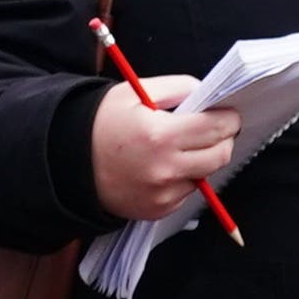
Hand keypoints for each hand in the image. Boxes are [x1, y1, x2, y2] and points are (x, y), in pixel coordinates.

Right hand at [90, 74, 243, 218]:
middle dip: (224, 139)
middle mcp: (165, 169)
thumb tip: (208, 94)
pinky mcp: (158, 210)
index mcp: (161, 135)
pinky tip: (163, 166)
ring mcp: (163, 194)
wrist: (69, 162)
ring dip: (202, 159)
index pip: (216, 128)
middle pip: (220, 156)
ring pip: (205, 175)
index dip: (229, 119)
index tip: (229, 114)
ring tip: (181, 146)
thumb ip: (177, 88)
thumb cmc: (101, 123)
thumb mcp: (135, 92)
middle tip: (216, 128)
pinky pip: (186, 192)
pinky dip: (184, 178)